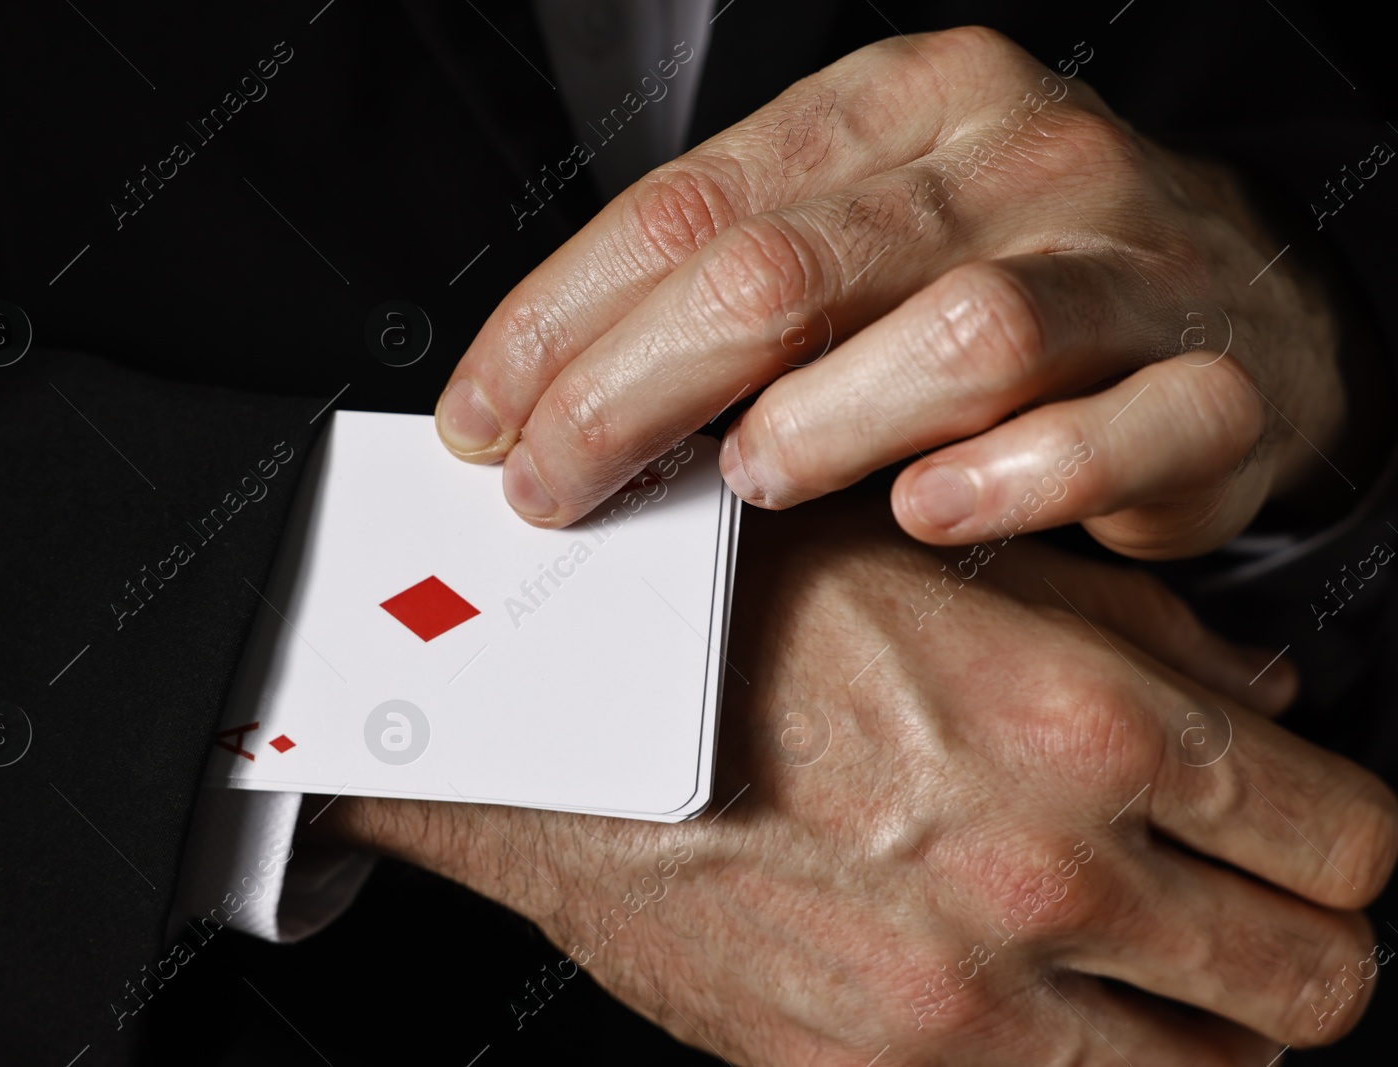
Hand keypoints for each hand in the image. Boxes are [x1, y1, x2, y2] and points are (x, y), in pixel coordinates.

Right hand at [312, 498, 1396, 1064]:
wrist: (539, 722)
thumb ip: (1130, 623)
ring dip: (1202, 1028)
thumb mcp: (931, 559)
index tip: (1300, 837)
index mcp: (1083, 722)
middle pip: (1317, 981)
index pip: (1345, 837)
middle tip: (1243, 915)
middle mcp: (1045, 874)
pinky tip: (1031, 1007)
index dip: (1338, 841)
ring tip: (1141, 972)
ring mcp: (958, 1003)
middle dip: (1301, 948)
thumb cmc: (719, 612)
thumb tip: (1256, 687)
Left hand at [435, 27, 1344, 558]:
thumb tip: (559, 394)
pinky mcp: (1217, 388)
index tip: (484, 418)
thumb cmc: (1014, 267)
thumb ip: (738, 284)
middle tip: (554, 487)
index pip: (688, 205)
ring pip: (957, 334)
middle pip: (785, 271)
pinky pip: (1113, 436)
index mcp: (906, 105)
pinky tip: (925, 512)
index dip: (562, 321)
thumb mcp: (869, 226)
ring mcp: (1130, 266)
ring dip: (818, 424)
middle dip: (631, 394)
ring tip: (744, 482)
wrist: (1245, 298)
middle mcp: (1018, 161)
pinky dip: (1008, 482)